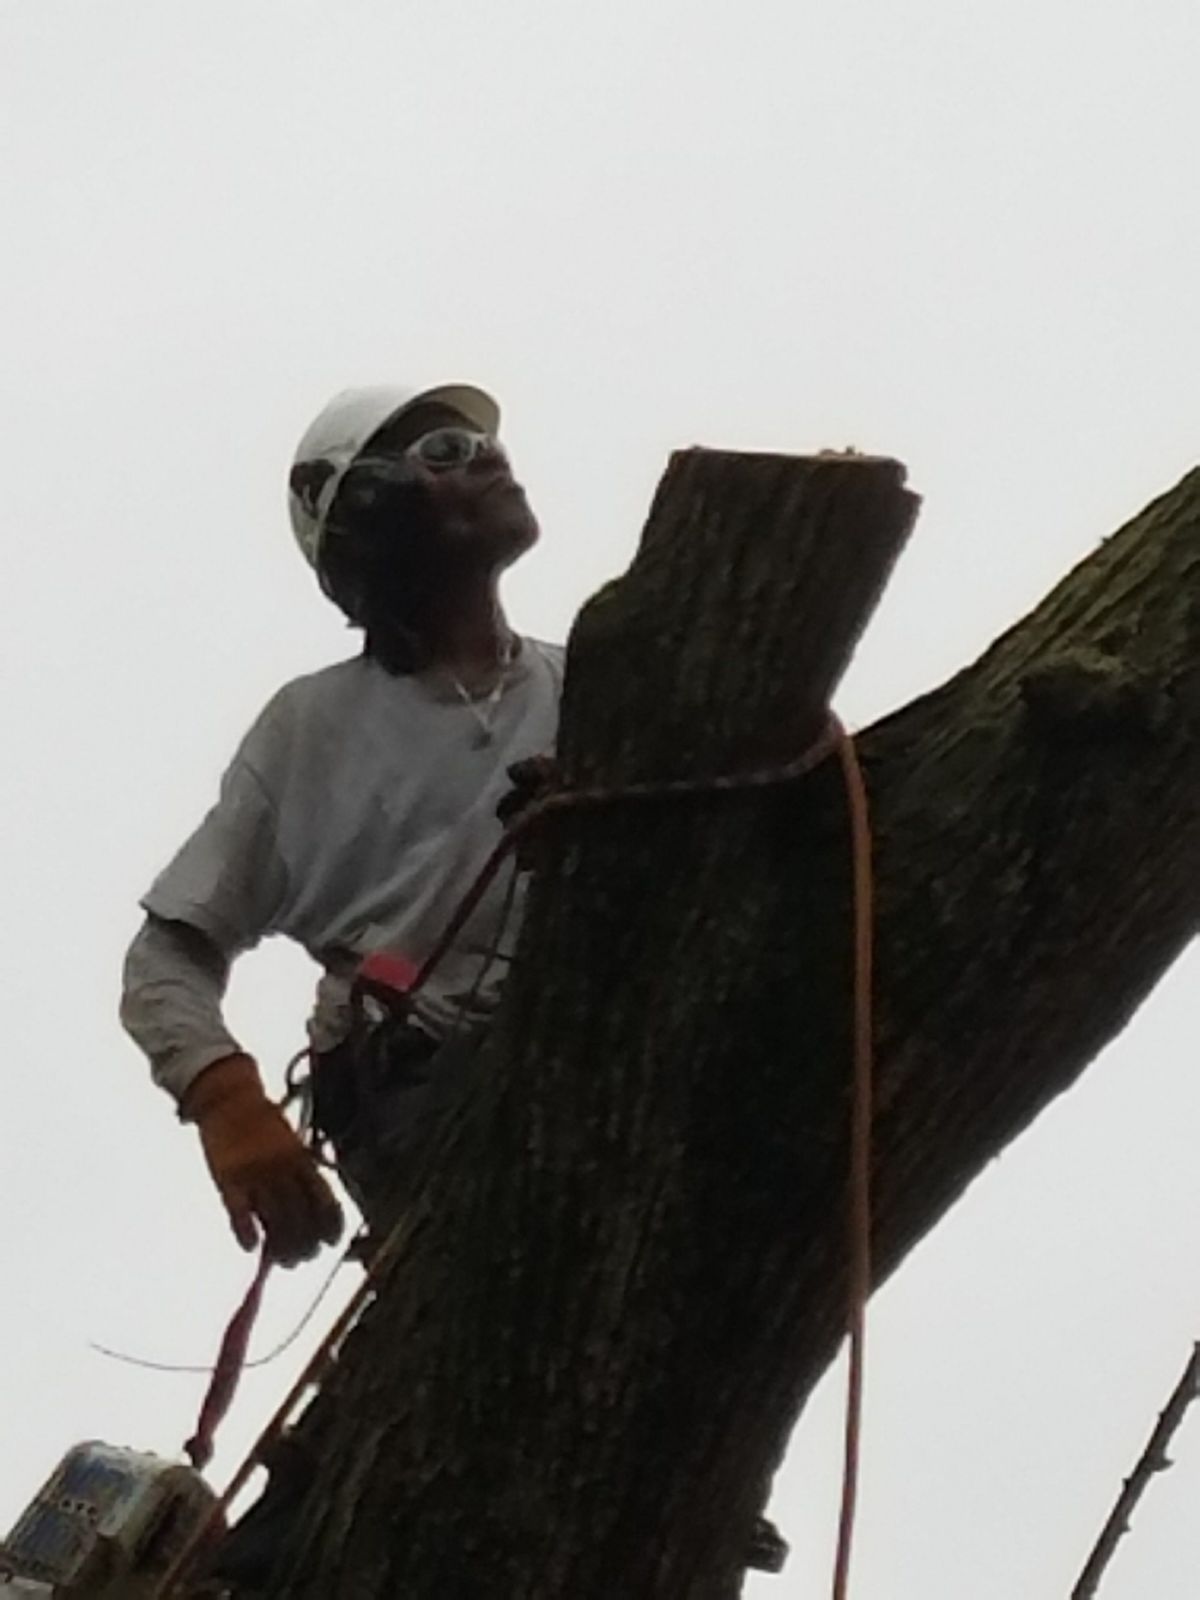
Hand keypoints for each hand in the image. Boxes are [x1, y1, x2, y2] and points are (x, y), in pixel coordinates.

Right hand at [181, 1054, 343, 1266]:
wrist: (229, 1098)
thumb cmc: (262, 1123)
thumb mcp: (290, 1142)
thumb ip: (301, 1173)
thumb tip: (313, 1212)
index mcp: (301, 1158)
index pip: (324, 1198)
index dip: (331, 1224)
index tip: (332, 1241)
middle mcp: (283, 1168)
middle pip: (301, 1216)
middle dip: (306, 1243)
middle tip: (304, 1257)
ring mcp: (256, 1174)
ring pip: (275, 1219)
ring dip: (281, 1247)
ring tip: (283, 1261)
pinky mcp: (228, 1178)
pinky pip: (239, 1212)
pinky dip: (246, 1232)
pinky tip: (252, 1247)